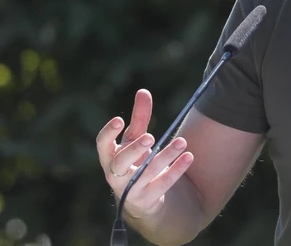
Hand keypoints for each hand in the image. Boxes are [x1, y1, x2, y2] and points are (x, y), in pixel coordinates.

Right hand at [96, 89, 193, 218]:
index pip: (102, 145)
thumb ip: (139, 117)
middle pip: (120, 163)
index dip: (108, 133)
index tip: (120, 119)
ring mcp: (130, 190)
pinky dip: (176, 170)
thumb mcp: (135, 139)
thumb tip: (143, 91)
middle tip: (150, 137)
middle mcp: (115, 175)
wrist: (142, 198)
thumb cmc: (135, 160)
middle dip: (134, 150)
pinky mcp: (147, 200)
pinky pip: (162, 185)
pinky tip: (189, 156)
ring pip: (146, 173)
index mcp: (109, 157)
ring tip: (183, 142)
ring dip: (166, 156)